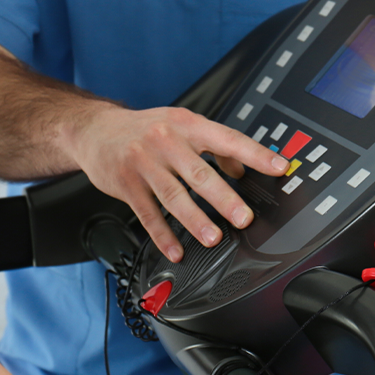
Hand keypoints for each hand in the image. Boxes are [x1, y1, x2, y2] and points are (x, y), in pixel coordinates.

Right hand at [63, 102, 288, 261]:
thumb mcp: (180, 125)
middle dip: (224, 198)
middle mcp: (166, 142)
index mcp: (186, 125)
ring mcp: (144, 164)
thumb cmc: (143, 129)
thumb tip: (242, 168)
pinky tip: (176, 250)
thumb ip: (212, 145)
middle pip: (199, 173)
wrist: (95, 130)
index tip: (279, 168)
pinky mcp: (126, 185)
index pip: (227, 139)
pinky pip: (148, 214)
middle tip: (243, 217)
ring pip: (174, 196)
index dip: (255, 154)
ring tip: (213, 237)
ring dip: (195, 220)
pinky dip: (163, 235)